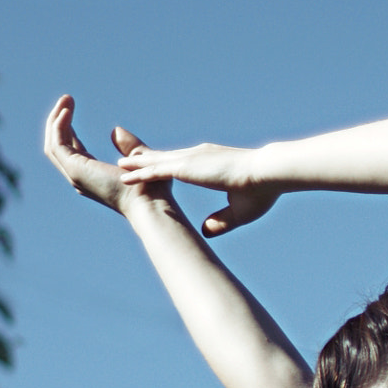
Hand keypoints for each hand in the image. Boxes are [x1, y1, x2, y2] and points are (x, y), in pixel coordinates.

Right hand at [42, 97, 171, 216]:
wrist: (152, 203)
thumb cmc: (152, 189)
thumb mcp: (139, 158)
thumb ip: (128, 145)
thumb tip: (115, 130)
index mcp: (93, 176)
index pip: (72, 150)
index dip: (68, 129)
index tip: (71, 108)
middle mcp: (80, 178)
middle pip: (57, 147)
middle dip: (58, 122)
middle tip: (67, 99)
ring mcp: (75, 175)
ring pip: (53, 145)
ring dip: (56, 121)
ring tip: (66, 99)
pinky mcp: (75, 170)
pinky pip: (58, 145)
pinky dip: (59, 126)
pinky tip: (67, 110)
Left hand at [113, 129, 280, 237]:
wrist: (268, 174)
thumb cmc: (261, 190)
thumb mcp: (239, 211)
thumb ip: (221, 220)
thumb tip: (205, 230)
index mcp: (210, 164)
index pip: (182, 163)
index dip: (166, 164)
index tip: (155, 165)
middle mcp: (198, 157)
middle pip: (164, 157)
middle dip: (146, 158)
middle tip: (128, 158)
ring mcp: (191, 160)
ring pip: (156, 161)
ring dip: (137, 165)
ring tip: (120, 165)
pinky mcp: (187, 167)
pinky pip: (156, 170)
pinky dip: (140, 173)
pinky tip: (125, 176)